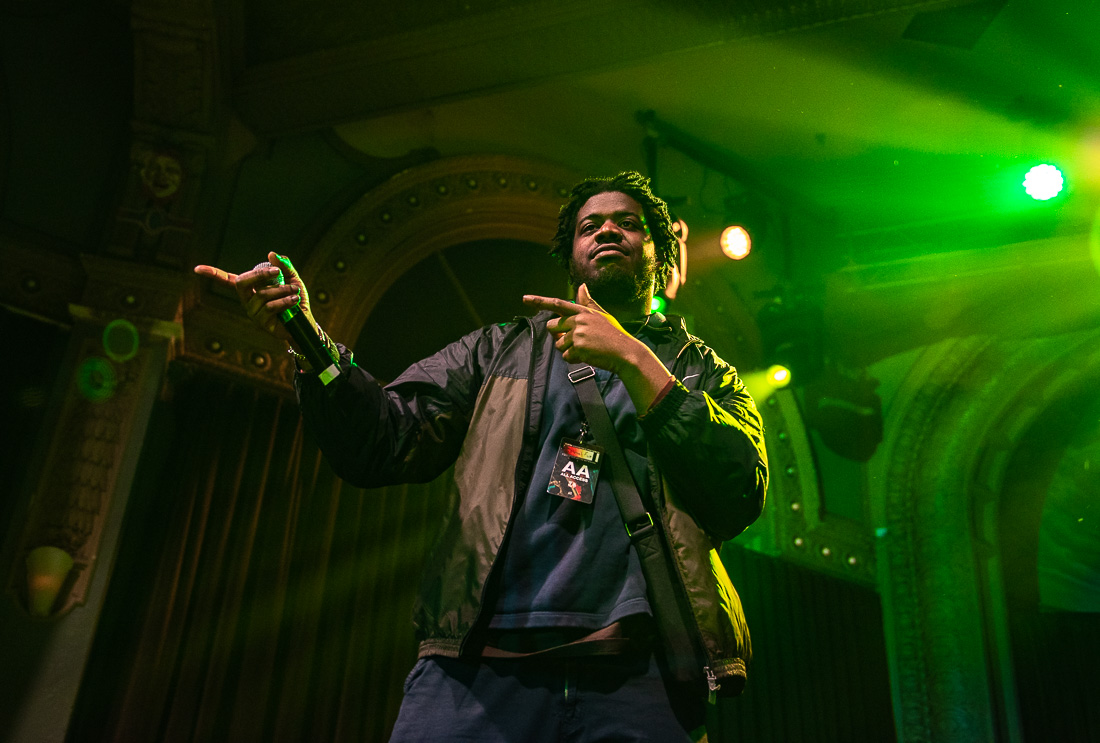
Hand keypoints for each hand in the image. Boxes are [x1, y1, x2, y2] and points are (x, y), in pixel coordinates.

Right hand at [194, 251, 315, 347]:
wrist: (306, 321)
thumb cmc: (295, 299)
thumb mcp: (292, 279)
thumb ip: (284, 266)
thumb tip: (271, 254)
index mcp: (250, 288)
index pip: (227, 280)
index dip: (213, 274)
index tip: (197, 269)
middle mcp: (247, 300)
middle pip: (241, 283)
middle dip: (259, 274)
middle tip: (277, 272)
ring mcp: (253, 312)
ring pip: (261, 295)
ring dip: (281, 290)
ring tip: (295, 291)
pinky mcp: (261, 323)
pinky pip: (269, 307)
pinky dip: (284, 301)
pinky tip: (294, 300)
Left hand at [523, 284, 639, 372]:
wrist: (625, 352)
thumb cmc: (614, 334)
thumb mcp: (602, 315)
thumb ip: (588, 303)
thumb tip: (582, 286)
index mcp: (583, 312)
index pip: (557, 304)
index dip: (539, 301)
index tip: (525, 299)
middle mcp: (578, 320)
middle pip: (553, 326)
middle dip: (559, 335)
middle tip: (576, 340)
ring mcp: (578, 334)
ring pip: (559, 344)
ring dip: (569, 349)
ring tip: (586, 349)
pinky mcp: (579, 347)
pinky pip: (566, 356)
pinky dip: (574, 359)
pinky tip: (588, 356)